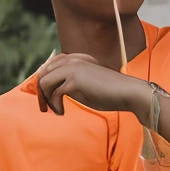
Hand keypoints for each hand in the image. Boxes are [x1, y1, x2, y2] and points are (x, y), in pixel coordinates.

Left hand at [37, 54, 151, 120]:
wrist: (127, 92)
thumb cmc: (110, 92)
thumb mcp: (87, 83)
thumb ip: (72, 82)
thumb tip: (54, 91)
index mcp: (77, 58)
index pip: (50, 64)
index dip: (45, 80)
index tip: (46, 97)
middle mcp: (73, 59)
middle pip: (44, 72)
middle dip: (41, 91)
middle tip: (45, 107)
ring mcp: (73, 68)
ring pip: (45, 81)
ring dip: (46, 98)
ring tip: (54, 110)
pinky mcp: (75, 80)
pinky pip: (55, 93)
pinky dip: (55, 105)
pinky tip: (62, 112)